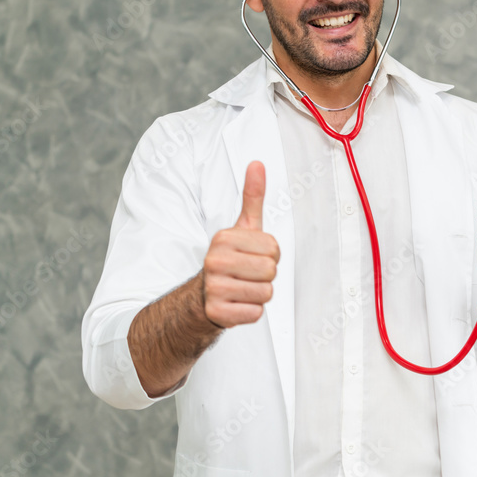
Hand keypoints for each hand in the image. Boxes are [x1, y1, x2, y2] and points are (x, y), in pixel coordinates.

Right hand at [201, 161, 280, 326]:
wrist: (202, 297)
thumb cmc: (229, 259)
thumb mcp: (242, 227)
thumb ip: (252, 197)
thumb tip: (257, 164)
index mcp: (224, 238)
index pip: (274, 249)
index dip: (269, 255)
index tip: (252, 256)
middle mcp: (215, 261)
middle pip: (271, 271)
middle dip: (265, 275)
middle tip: (247, 274)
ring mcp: (214, 288)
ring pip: (266, 293)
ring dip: (259, 294)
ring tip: (242, 287)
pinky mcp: (218, 313)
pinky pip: (256, 312)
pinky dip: (251, 311)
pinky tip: (237, 303)